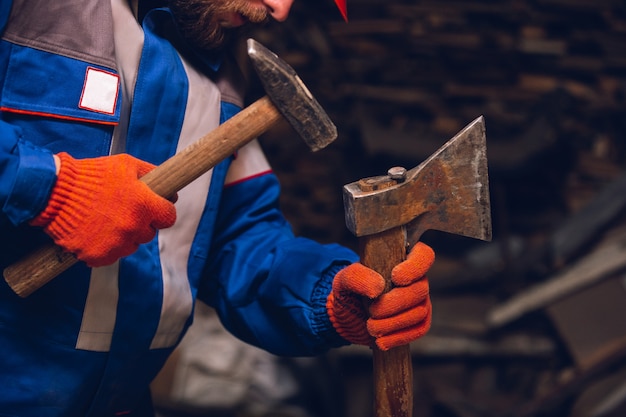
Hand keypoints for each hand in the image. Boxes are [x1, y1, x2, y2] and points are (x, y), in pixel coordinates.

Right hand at [30, 152, 176, 266]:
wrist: (55, 191)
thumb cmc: (92, 175)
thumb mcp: (126, 164)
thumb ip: (151, 174)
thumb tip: (171, 190)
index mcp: (144, 206)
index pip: (168, 218)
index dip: (161, 212)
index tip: (153, 209)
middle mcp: (133, 228)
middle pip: (149, 233)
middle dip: (140, 223)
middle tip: (122, 211)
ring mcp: (116, 244)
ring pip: (131, 246)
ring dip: (124, 237)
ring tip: (106, 221)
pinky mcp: (98, 256)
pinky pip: (111, 257)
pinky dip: (105, 248)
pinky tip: (95, 233)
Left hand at [327, 242, 433, 350]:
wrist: (348, 315)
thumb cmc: (349, 290)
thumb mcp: (344, 280)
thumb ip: (357, 277)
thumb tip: (379, 286)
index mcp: (402, 259)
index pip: (424, 255)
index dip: (415, 267)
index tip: (396, 278)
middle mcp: (416, 279)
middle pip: (420, 290)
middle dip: (394, 304)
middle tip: (372, 311)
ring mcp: (420, 301)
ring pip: (420, 312)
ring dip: (393, 323)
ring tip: (371, 327)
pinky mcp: (418, 322)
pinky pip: (419, 330)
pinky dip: (399, 337)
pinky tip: (381, 341)